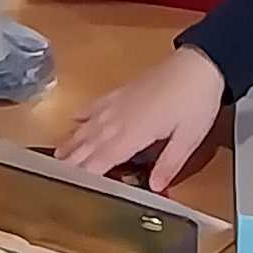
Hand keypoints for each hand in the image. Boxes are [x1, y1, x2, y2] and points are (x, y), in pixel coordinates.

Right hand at [57, 47, 224, 179]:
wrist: (200, 64)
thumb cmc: (197, 102)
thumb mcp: (189, 138)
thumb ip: (170, 164)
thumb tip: (154, 188)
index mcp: (134, 133)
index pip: (103, 158)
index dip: (87, 174)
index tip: (71, 189)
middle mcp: (119, 119)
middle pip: (90, 143)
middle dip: (72, 161)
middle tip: (53, 176)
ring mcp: (119, 103)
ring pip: (88, 125)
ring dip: (72, 141)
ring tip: (57, 155)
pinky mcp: (123, 92)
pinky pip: (97, 105)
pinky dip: (83, 114)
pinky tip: (73, 119)